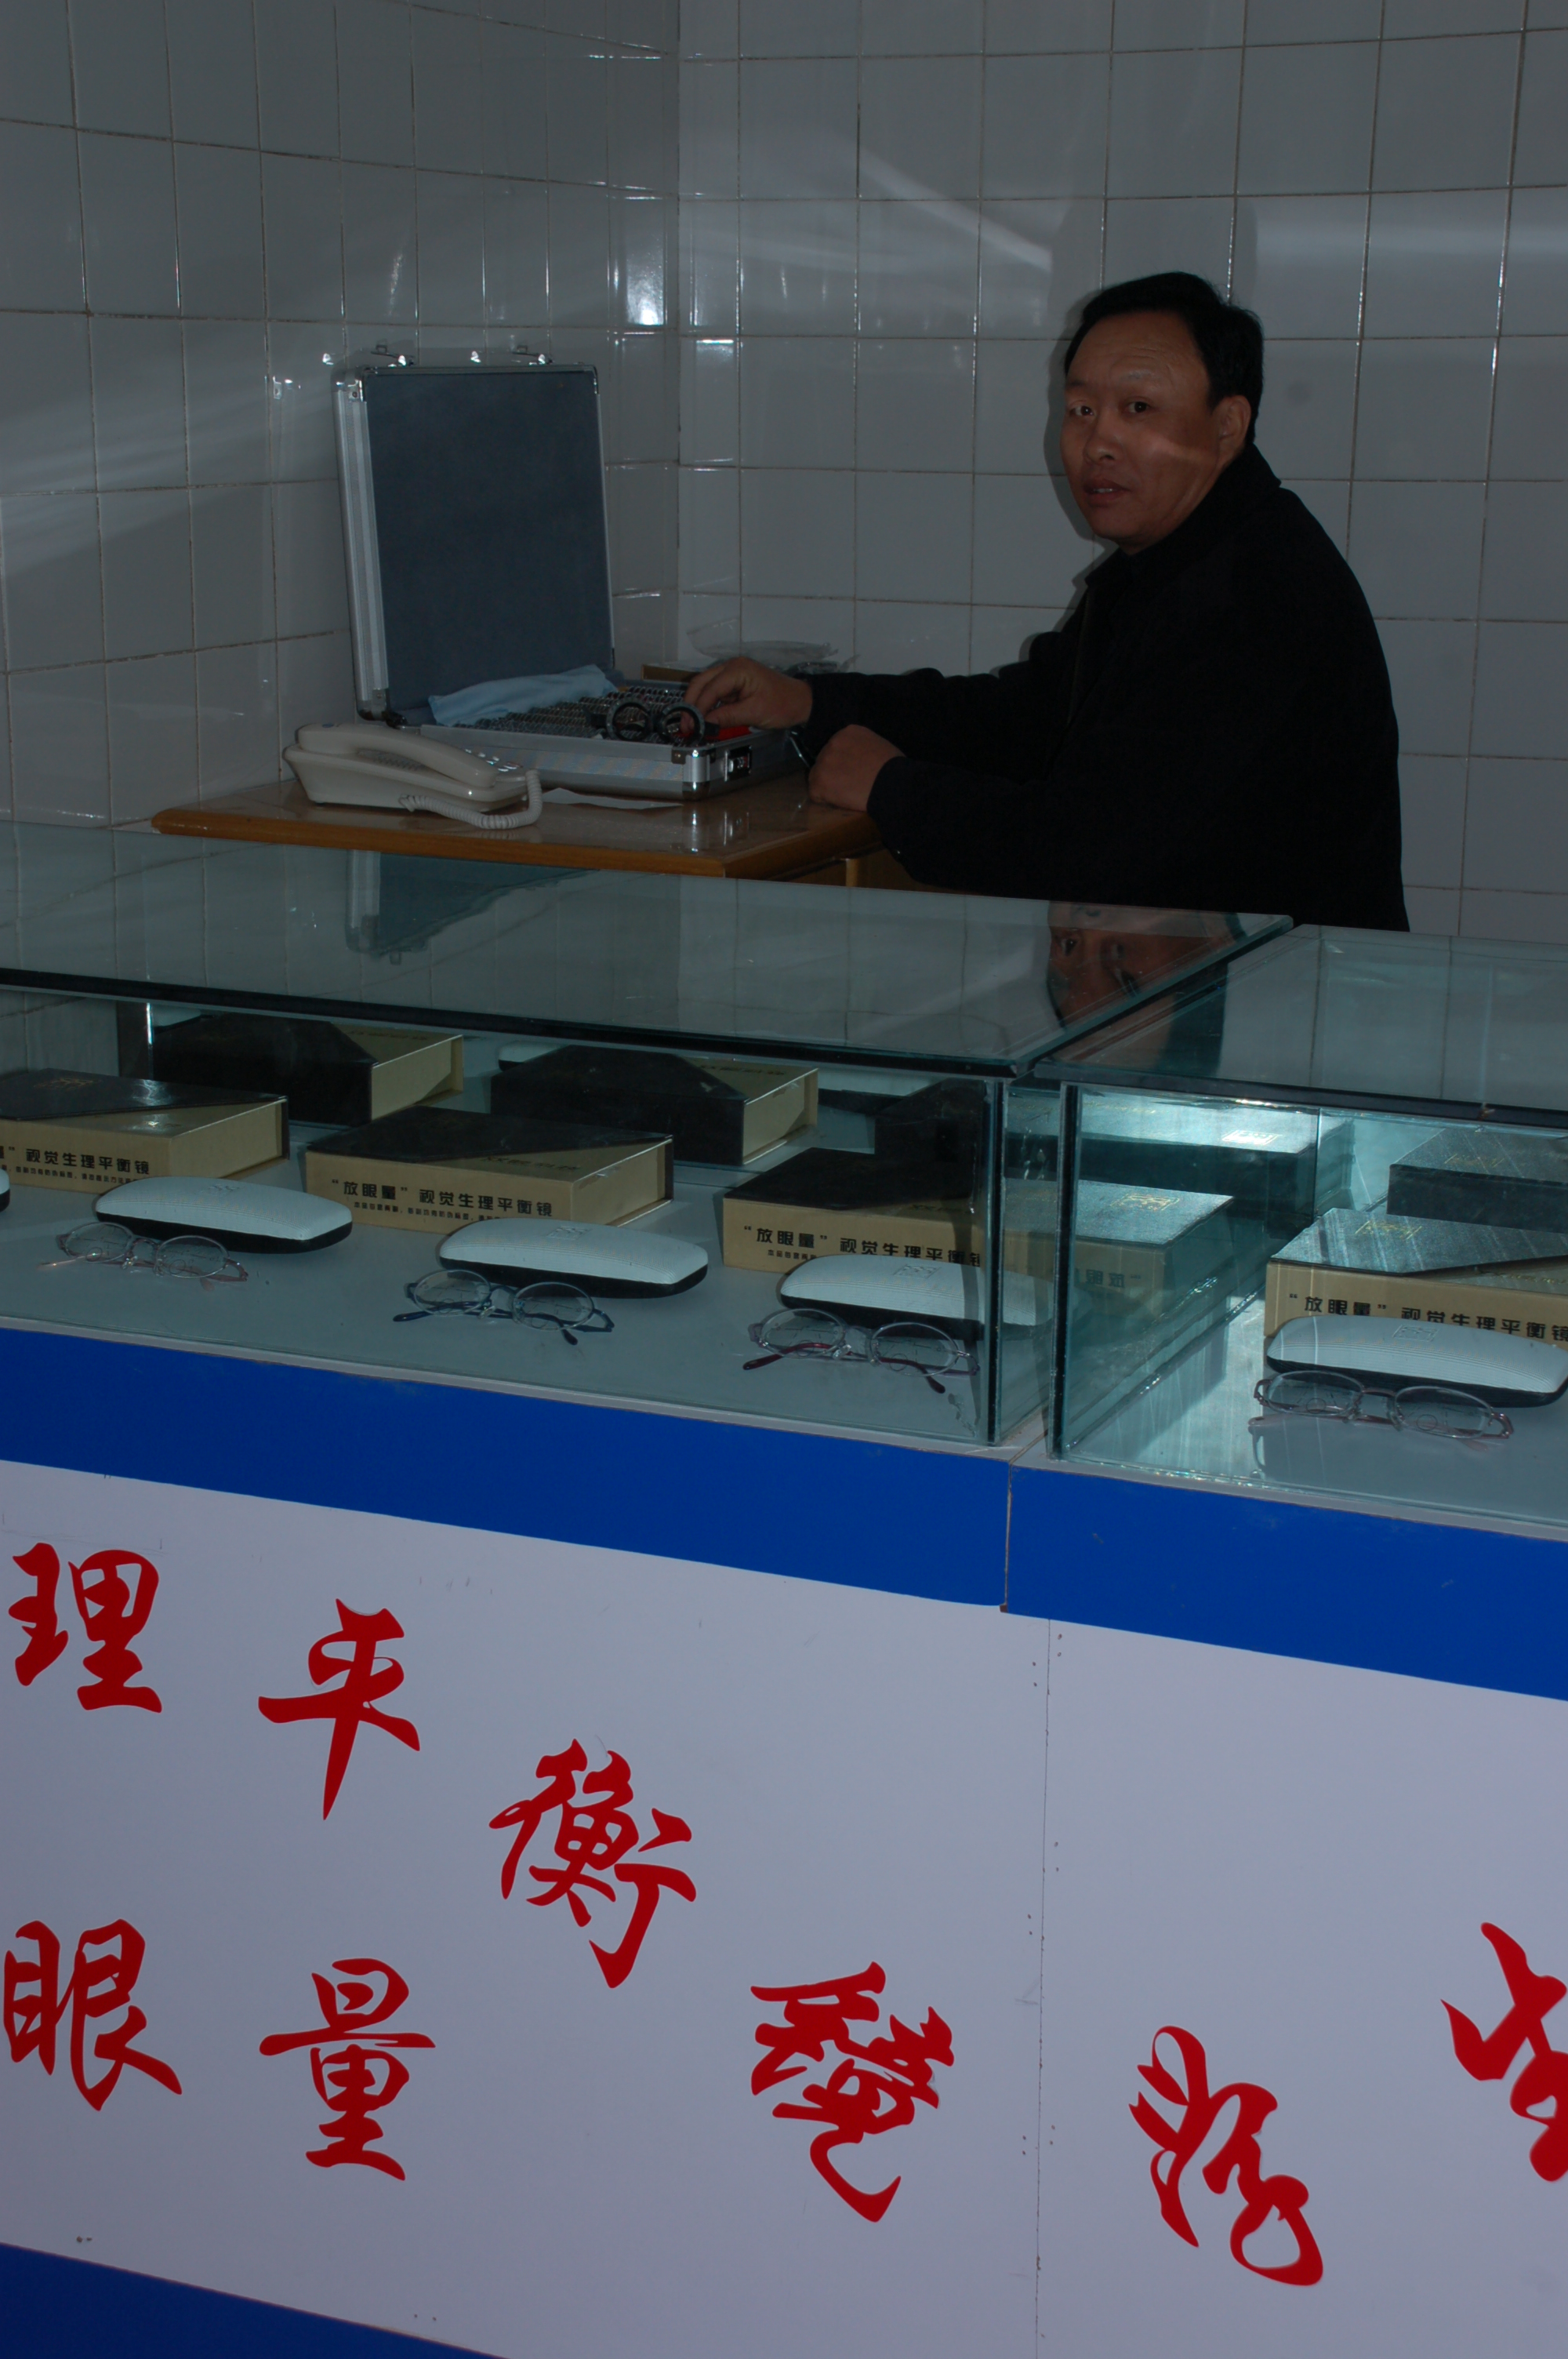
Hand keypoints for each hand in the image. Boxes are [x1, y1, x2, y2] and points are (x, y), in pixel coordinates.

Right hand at [685, 657, 813, 730]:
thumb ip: (727, 717)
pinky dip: (708, 705)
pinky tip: (704, 719)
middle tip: (685, 725)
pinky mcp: (734, 683)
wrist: (801, 701)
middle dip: (691, 704)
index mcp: (738, 669)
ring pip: (705, 687)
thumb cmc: (783, 704)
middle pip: (701, 683)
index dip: (698, 708)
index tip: (691, 726)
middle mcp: (732, 667)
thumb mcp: (754, 713)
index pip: (710, 689)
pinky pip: (715, 693)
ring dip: (697, 705)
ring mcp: (732, 674)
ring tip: (692, 724)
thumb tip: (705, 724)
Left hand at [808, 725, 903, 812]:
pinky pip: (815, 793)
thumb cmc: (893, 768)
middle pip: (825, 760)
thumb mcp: (877, 744)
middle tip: (849, 783)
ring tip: (846, 793)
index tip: (853, 770)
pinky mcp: (820, 781)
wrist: (892, 783)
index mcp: (848, 732)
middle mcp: (832, 742)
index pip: (836, 747)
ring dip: (828, 785)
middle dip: (834, 771)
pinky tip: (841, 799)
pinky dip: (825, 799)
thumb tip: (857, 758)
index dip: (843, 761)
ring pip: (818, 776)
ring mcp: (824, 761)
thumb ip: (862, 747)